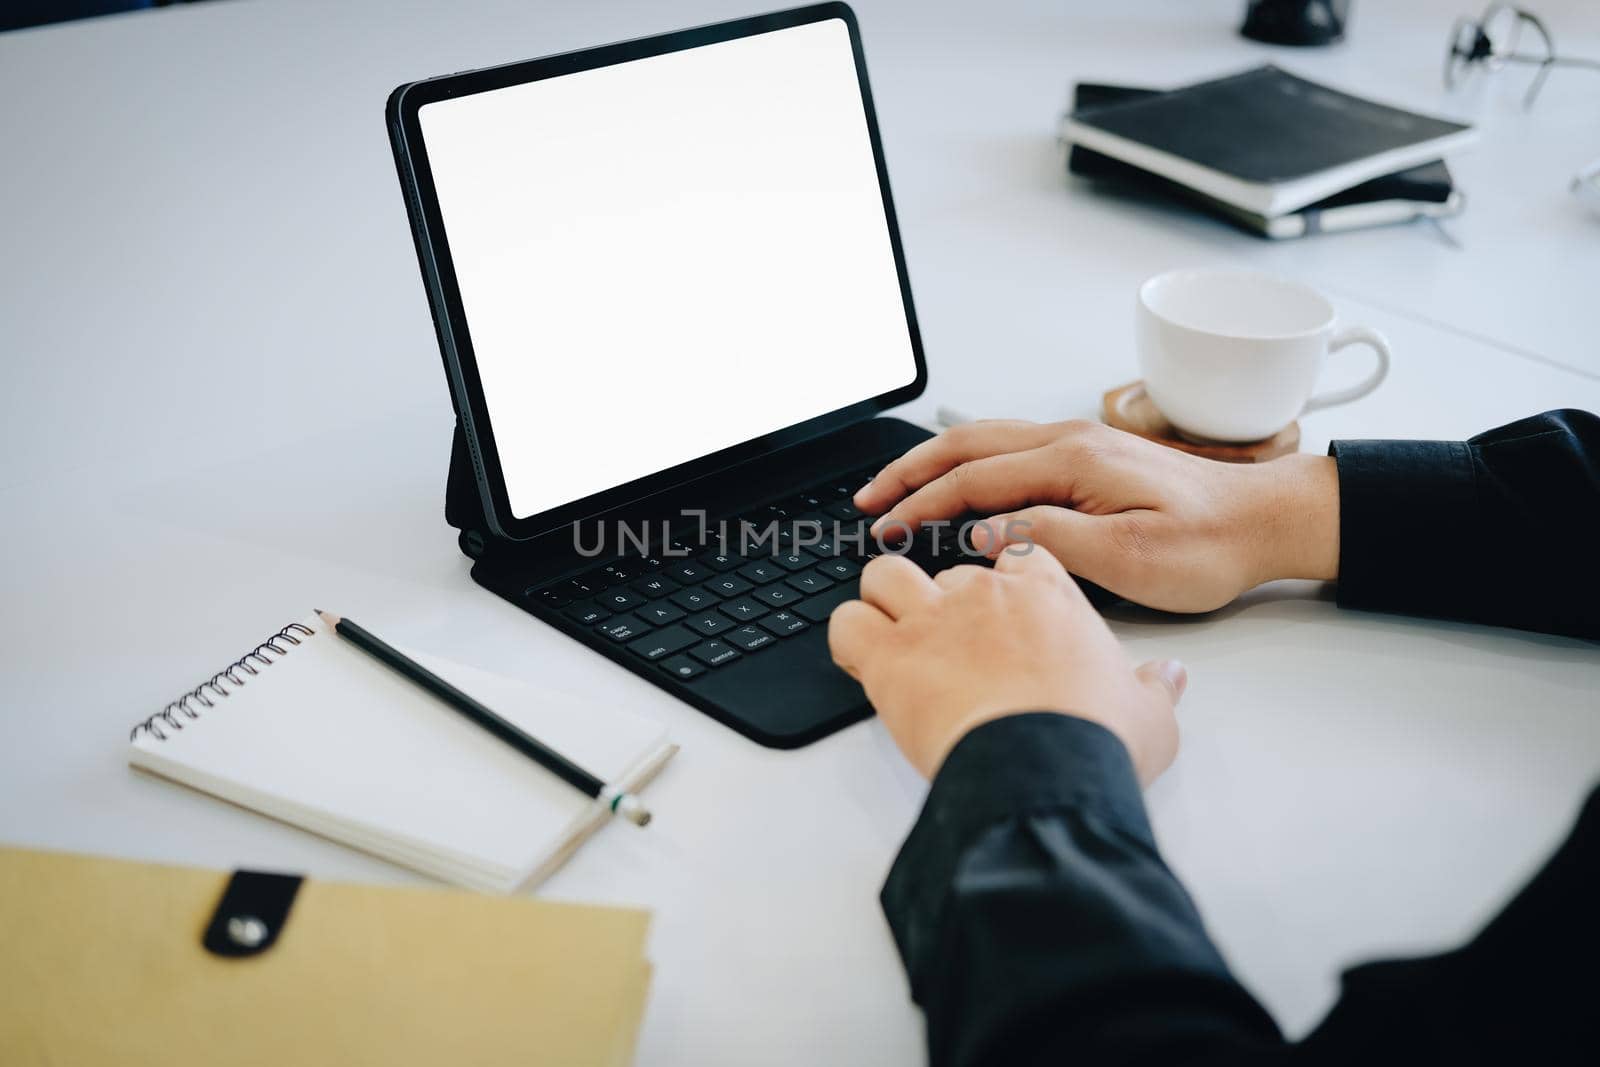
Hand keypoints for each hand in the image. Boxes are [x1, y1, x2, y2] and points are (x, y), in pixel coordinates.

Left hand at [827, 548, 1185, 783]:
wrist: (1047, 768)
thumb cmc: (1096, 739)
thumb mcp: (1149, 712)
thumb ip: (1156, 688)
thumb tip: (1171, 679)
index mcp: (1048, 594)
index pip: (1014, 554)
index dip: (1001, 576)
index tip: (998, 603)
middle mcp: (985, 593)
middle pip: (947, 569)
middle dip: (942, 600)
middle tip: (946, 642)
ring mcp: (932, 619)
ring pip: (885, 574)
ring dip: (882, 600)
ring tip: (890, 636)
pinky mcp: (889, 656)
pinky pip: (847, 623)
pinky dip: (846, 639)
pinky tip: (860, 662)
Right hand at [853, 419, 1339, 613]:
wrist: (1266, 520)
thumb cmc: (1210, 545)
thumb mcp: (1130, 559)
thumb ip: (1049, 540)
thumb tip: (982, 531)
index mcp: (1075, 461)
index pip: (973, 480)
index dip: (920, 507)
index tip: (884, 533)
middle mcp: (1071, 440)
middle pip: (966, 445)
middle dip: (907, 472)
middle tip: (864, 503)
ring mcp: (1080, 443)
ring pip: (985, 440)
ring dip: (932, 463)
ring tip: (893, 490)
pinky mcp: (1090, 457)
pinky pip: (1009, 449)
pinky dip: (966, 463)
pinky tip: (955, 483)